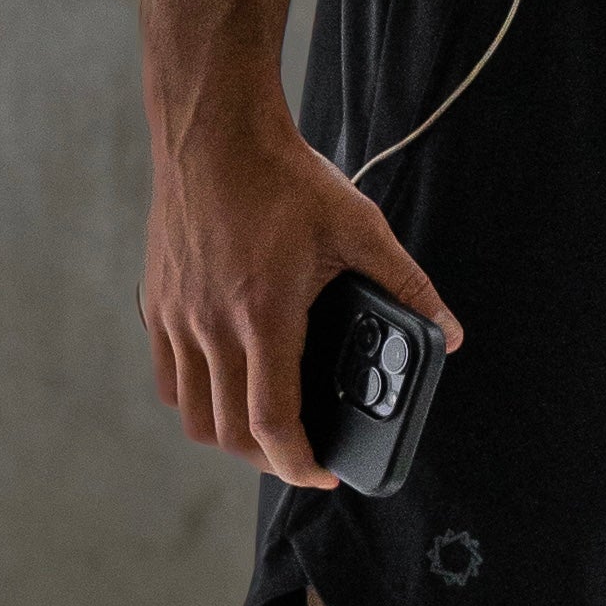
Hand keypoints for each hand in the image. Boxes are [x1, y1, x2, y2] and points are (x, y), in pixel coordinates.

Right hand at [141, 111, 463, 488]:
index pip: (272, 422)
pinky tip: (224, 385)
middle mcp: (212, 327)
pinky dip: (196, 400)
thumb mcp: (358, 225)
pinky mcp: (157, 304)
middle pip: (230, 433)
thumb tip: (448, 331)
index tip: (323, 475)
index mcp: (264, 315)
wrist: (215, 131)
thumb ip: (405, 283)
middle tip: (303, 452)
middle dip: (270, 458)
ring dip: (229, 435)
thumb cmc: (285, 177)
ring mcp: (176, 318)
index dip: (298, 464)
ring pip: (193, 414)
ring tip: (264, 428)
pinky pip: (169, 379)